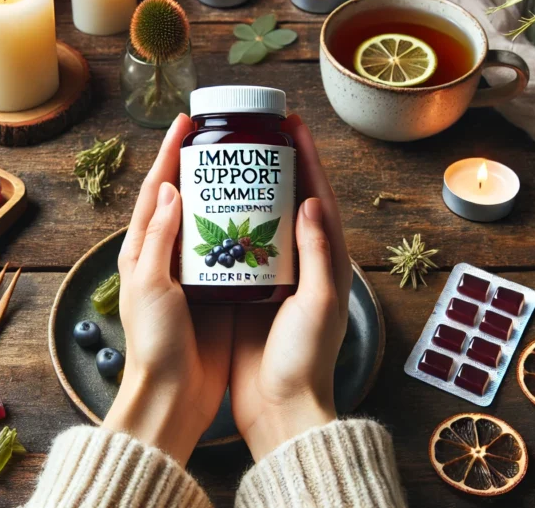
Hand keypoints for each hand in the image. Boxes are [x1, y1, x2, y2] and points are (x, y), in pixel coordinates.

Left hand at [103, 115, 233, 465]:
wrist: (175, 394)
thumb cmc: (155, 342)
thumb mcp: (150, 283)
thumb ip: (158, 236)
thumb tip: (168, 185)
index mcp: (143, 250)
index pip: (157, 189)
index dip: (169, 153)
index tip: (186, 122)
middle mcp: (167, 256)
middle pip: (186, 197)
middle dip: (202, 164)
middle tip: (227, 137)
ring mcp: (194, 273)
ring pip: (213, 220)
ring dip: (229, 191)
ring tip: (252, 165)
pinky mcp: (218, 291)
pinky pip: (234, 249)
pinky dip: (247, 227)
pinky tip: (268, 213)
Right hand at [230, 114, 352, 460]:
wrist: (280, 408)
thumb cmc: (304, 359)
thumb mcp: (317, 304)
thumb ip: (318, 254)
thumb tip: (312, 200)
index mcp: (328, 262)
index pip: (319, 196)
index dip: (308, 158)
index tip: (291, 125)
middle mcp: (304, 264)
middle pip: (291, 200)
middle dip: (276, 164)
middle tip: (253, 135)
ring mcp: (276, 277)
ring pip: (262, 219)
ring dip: (249, 189)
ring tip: (227, 161)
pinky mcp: (250, 292)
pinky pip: (239, 247)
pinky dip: (227, 222)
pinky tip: (206, 208)